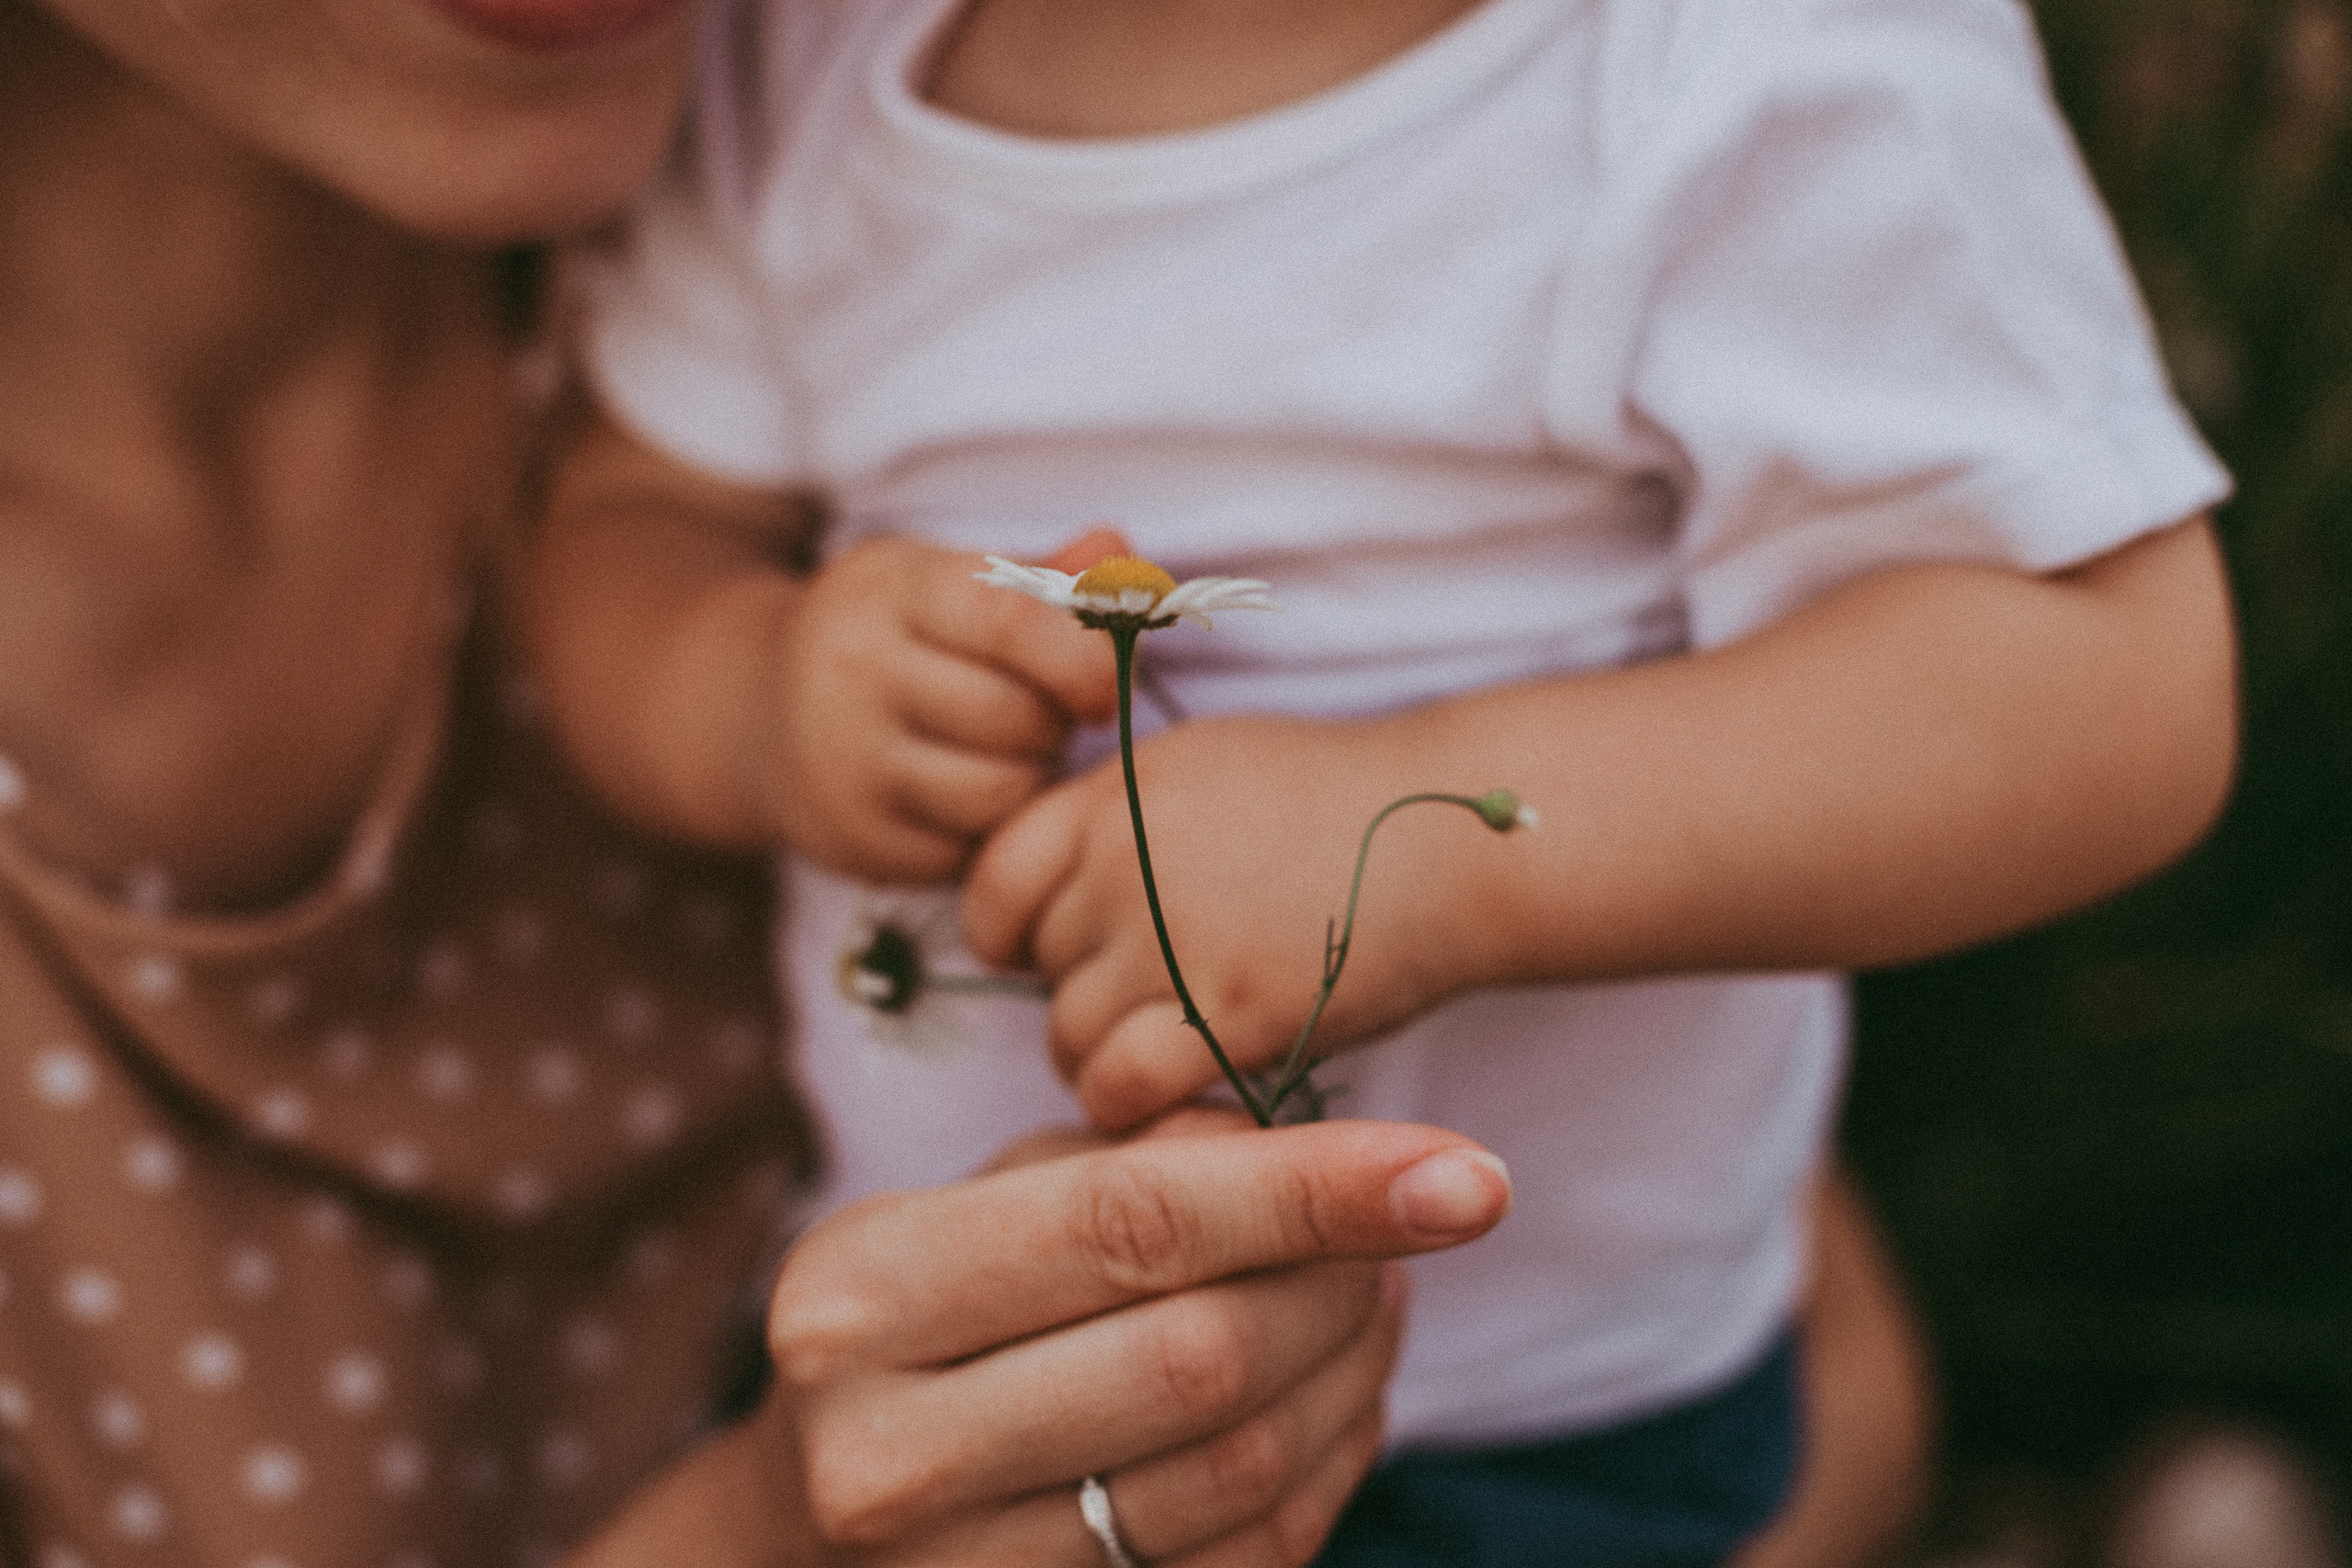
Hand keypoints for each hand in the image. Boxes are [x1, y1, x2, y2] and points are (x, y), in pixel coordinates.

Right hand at [763, 1113, 1510, 1565]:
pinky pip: (1245, 1558)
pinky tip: (1346, 1394)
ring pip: (1240, 1469)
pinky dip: (1329, 1468)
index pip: (1133, 1224)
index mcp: (863, 1293)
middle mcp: (891, 1447)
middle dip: (1349, 1280)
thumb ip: (1123, 1165)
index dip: (1314, 1191)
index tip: (1466, 1172)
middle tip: (1423, 1220)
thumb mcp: (973, 1208)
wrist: (797, 1528)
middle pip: (1203, 1356)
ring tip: (1385, 1294)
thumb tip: (1305, 1139)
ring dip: (1356, 1372)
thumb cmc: (908, 1326)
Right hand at [765, 531, 1123, 882]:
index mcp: (890, 589)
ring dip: (1028, 779)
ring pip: (998, 792)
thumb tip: (1120, 553)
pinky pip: (969, 850)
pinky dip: (989, 831)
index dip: (1083, 656)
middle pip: (1016, 717)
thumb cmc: (892, 637)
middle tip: (1039, 712)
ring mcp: (845, 763)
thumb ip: (1042, 575)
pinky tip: (966, 795)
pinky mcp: (855, 839)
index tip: (1105, 683)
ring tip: (1005, 752)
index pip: (1011, 619)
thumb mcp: (946, 583)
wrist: (757, 714)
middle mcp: (854, 672)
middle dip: (1054, 721)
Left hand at [964, 712, 1504, 1127]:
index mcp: (1115, 794)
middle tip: (1143, 1012)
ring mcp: (1174, 936)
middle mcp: (1127, 858)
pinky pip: (1119, 1087)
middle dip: (1079, 999)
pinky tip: (1188, 1094)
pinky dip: (1137, 1107)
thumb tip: (1048, 887)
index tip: (1064, 953)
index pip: (994, 881)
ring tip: (1168, 1058)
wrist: (1452, 844)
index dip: (1019, 933)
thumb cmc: (1338, 805)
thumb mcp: (1207, 767)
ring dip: (1105, 1064)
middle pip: (1036, 969)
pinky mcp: (1228, 1013)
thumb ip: (1119, 820)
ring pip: (1068, 1037)